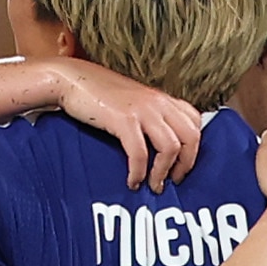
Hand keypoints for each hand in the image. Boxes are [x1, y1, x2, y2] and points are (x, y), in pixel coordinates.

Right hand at [33, 58, 204, 188]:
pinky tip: (132, 182)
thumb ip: (149, 116)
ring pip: (171, 147)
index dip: (193, 148)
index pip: (195, 122)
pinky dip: (139, 173)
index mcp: (162, 98)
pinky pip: (140, 153)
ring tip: (154, 186)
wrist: (71, 79)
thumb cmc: (98, 94)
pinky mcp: (124, 120)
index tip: (181, 165)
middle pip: (191, 136)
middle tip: (173, 181)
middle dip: (186, 164)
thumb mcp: (132, 102)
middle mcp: (158, 102)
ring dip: (163, 172)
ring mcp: (143, 110)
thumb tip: (156, 143)